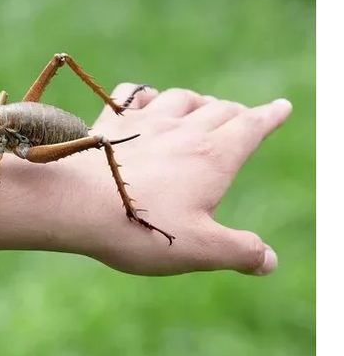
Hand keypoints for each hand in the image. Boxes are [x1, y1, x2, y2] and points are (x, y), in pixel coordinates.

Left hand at [48, 83, 291, 275]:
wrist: (74, 204)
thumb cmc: (139, 226)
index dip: (271, 116)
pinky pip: (133, 94)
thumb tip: (269, 261)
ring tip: (202, 108)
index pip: (252, 126)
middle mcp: (182, 130)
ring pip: (181, 97)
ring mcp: (144, 122)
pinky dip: (145, 94)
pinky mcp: (110, 123)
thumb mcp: (200, 249)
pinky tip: (145, 103)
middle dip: (238, 113)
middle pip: (221, 109)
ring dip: (197, 101)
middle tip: (243, 118)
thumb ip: (239, 252)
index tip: (282, 107)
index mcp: (213, 156)